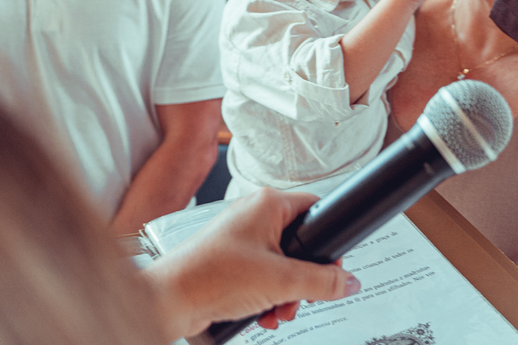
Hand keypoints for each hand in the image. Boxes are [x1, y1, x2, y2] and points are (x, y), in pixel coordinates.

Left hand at [146, 188, 360, 339]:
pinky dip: (267, 297)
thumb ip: (322, 282)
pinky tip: (262, 314)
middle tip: (300, 296)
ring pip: (281, 265)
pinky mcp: (230, 260)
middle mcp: (254, 216)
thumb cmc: (212, 276)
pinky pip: (262, 276)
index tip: (333, 267)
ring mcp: (240, 238)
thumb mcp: (280, 281)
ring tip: (277, 310)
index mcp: (268, 204)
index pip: (315, 210)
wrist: (169, 299)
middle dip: (303, 280)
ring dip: (285, 294)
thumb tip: (348, 281)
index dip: (328, 240)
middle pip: (300, 245)